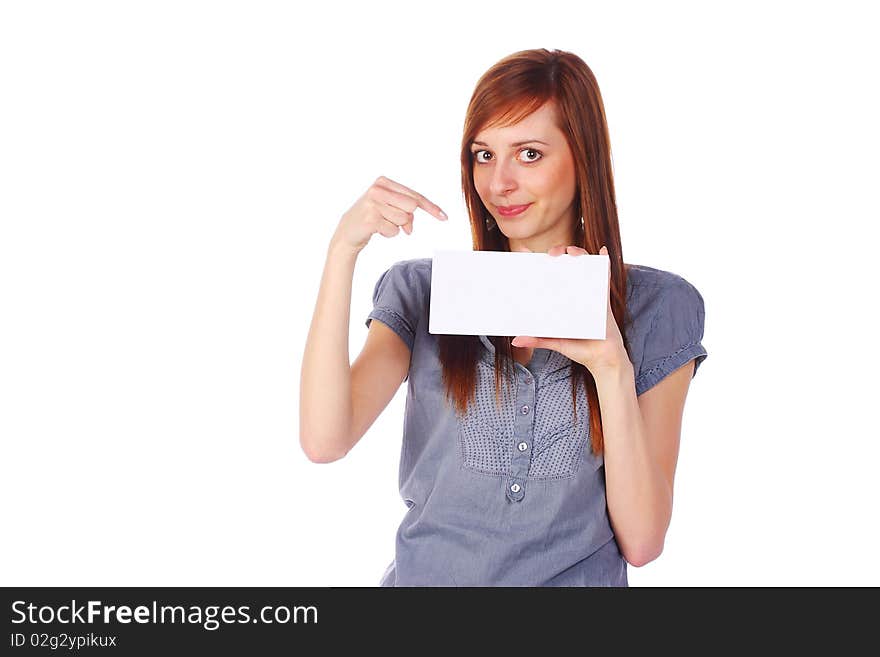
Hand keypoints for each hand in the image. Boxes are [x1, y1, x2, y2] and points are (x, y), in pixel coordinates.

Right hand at [331, 175, 447, 252]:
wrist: (347, 232)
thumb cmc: (372, 217)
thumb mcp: (389, 208)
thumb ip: (406, 210)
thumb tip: (410, 228)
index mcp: (384, 181)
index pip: (414, 195)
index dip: (431, 207)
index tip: (444, 217)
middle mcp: (378, 189)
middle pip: (411, 208)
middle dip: (406, 219)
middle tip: (391, 221)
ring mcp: (373, 203)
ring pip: (403, 220)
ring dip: (395, 227)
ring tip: (381, 223)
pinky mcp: (370, 218)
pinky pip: (394, 231)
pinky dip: (388, 234)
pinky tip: (376, 230)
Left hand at [510, 245, 628, 376]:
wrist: (603, 359)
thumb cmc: (580, 349)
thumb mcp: (556, 342)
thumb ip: (538, 340)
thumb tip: (515, 341)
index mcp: (560, 301)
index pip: (546, 277)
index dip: (536, 263)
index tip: (524, 252)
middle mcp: (574, 293)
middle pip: (564, 266)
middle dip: (558, 253)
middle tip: (551, 255)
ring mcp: (589, 293)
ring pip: (584, 266)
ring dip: (579, 253)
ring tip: (572, 252)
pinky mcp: (603, 297)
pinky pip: (605, 276)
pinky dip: (605, 262)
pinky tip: (603, 251)